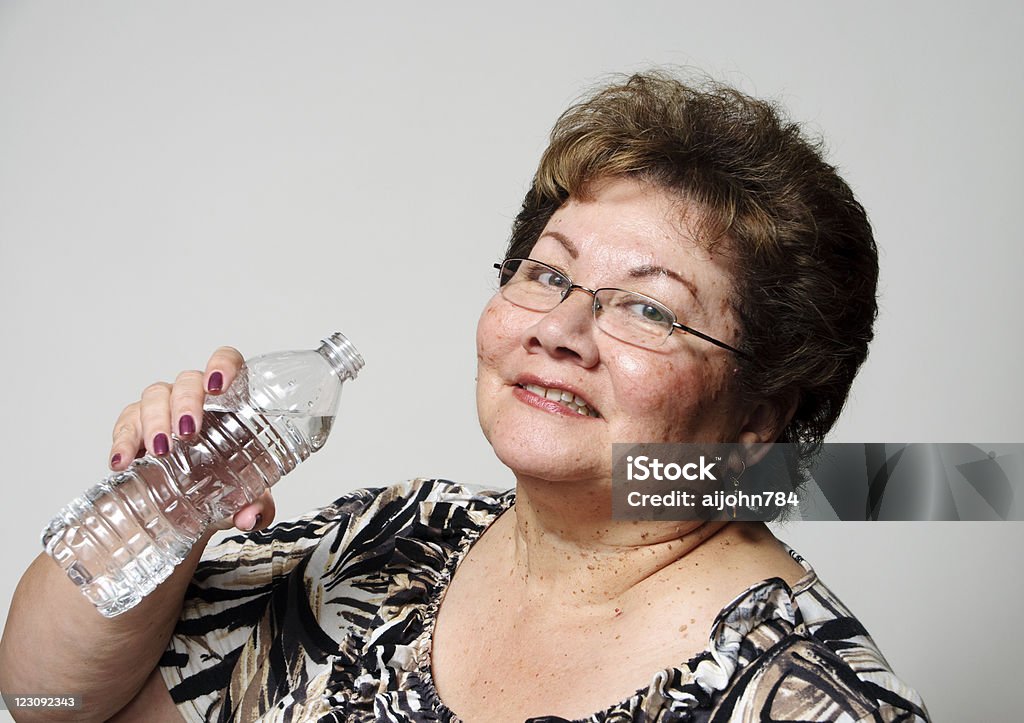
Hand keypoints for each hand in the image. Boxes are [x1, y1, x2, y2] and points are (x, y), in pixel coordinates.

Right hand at [107, 345, 275, 531]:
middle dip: (185, 403)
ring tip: (158, 450)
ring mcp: (163, 409)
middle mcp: (195, 399)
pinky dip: (122, 441)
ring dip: (155, 421)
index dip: (223, 364)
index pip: (227, 362)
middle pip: (187, 381)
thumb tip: (250, 516)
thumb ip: (255, 505)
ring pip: (154, 396)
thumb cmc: (225, 483)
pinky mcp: (135, 427)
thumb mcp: (244, 494)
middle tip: (187, 432)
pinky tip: (121, 461)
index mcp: (229, 402)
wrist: (190, 507)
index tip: (217, 385)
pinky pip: (125, 423)